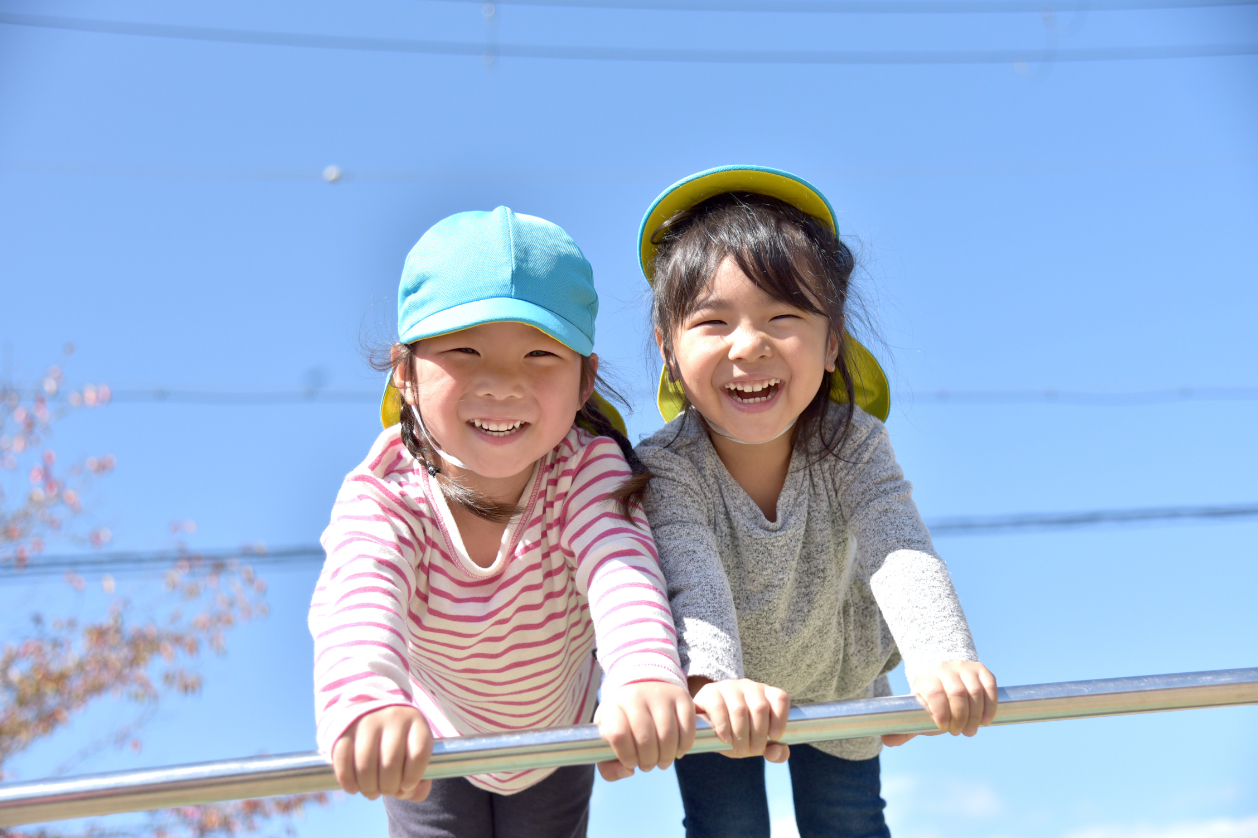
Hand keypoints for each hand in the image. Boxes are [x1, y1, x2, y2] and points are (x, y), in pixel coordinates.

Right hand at [332, 706, 432, 800]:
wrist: (374, 712)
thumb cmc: (401, 742)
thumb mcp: (416, 754)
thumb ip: (420, 781)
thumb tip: (405, 793)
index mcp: (416, 722)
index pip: (418, 754)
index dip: (413, 777)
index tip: (407, 787)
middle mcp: (392, 718)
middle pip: (390, 763)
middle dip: (389, 788)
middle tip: (387, 792)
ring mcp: (367, 723)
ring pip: (365, 766)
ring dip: (369, 788)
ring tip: (373, 792)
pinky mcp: (344, 730)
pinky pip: (343, 761)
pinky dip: (348, 781)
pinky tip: (354, 789)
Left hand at [595, 681, 695, 781]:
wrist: (643, 688)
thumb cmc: (624, 722)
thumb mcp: (607, 739)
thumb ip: (607, 766)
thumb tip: (627, 771)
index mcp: (613, 706)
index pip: (618, 734)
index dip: (626, 756)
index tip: (630, 763)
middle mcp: (635, 696)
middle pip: (645, 739)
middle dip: (648, 761)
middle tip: (648, 766)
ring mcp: (660, 694)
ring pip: (667, 735)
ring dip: (666, 757)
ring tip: (662, 761)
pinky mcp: (681, 695)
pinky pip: (687, 727)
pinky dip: (684, 746)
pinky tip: (678, 751)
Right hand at [690, 676, 790, 762]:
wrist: (707, 726)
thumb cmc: (738, 733)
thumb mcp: (757, 743)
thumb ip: (774, 751)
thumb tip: (779, 753)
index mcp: (766, 694)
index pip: (780, 698)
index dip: (780, 719)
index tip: (774, 737)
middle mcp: (749, 686)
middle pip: (760, 707)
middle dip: (759, 734)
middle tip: (754, 750)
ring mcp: (729, 687)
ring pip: (739, 708)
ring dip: (741, 734)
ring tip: (740, 749)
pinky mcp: (710, 692)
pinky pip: (718, 707)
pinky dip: (723, 727)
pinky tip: (726, 739)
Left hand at [882, 661, 997, 746]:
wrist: (944, 673)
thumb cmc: (931, 700)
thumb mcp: (917, 711)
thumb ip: (905, 728)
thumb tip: (886, 741)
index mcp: (926, 679)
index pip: (934, 692)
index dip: (940, 711)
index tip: (943, 728)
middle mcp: (944, 669)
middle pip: (957, 692)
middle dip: (961, 717)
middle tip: (960, 733)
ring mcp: (964, 668)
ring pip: (974, 691)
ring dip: (976, 714)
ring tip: (972, 730)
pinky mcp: (981, 670)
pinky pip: (989, 686)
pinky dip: (990, 705)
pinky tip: (985, 720)